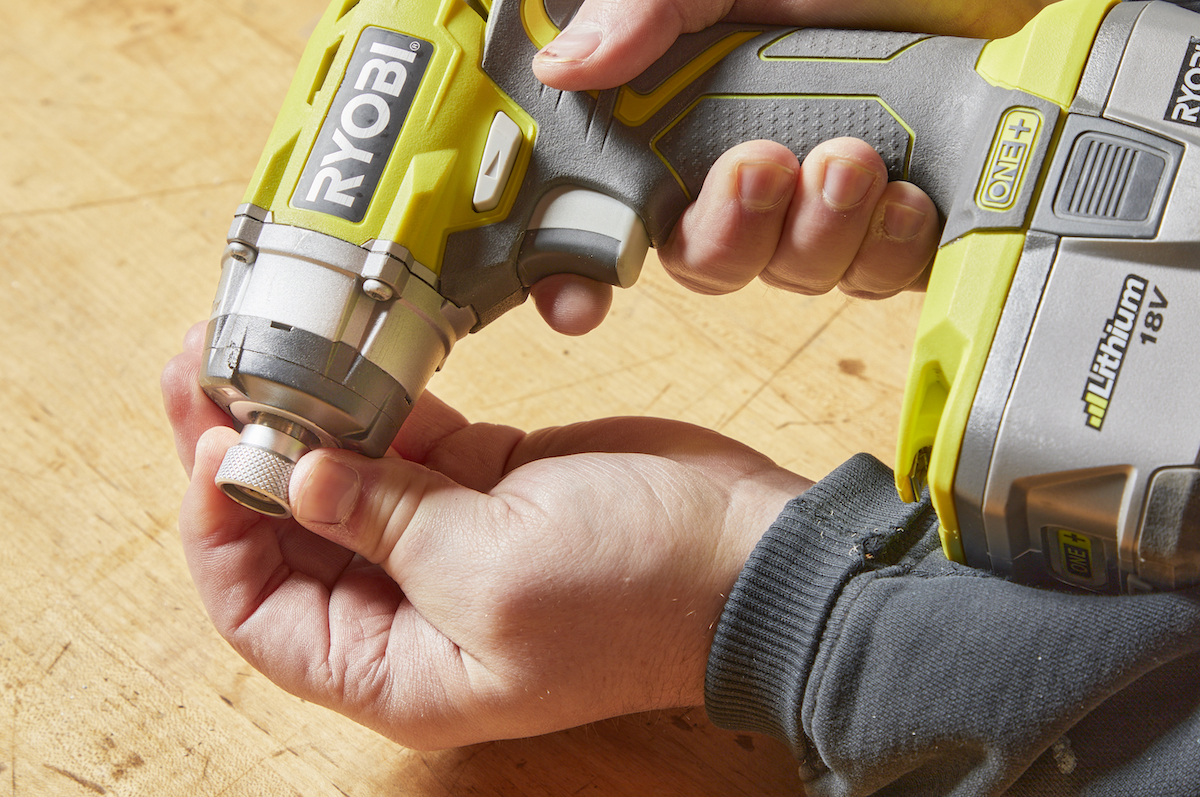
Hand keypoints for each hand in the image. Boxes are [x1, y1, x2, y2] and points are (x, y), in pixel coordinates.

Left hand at [162, 325, 809, 748]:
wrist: (749, 549)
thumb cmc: (640, 593)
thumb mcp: (491, 566)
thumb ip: (383, 519)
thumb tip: (293, 470)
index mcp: (399, 667)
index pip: (261, 611)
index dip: (219, 527)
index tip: (211, 441)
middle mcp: (411, 612)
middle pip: (292, 535)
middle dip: (243, 455)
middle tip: (202, 369)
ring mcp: (449, 543)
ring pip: (346, 480)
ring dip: (305, 418)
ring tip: (256, 347)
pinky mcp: (489, 486)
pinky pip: (410, 444)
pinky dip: (378, 404)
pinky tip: (345, 358)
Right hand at [528, 0, 1055, 333]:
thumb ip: (647, 12)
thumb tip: (565, 66)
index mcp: (688, 115)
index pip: (612, 211)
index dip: (581, 270)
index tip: (579, 303)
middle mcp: (746, 171)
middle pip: (701, 263)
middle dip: (730, 231)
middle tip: (765, 166)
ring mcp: (822, 204)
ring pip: (790, 274)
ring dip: (819, 233)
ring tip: (855, 161)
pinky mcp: (894, 223)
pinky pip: (873, 277)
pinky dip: (886, 248)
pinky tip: (905, 197)